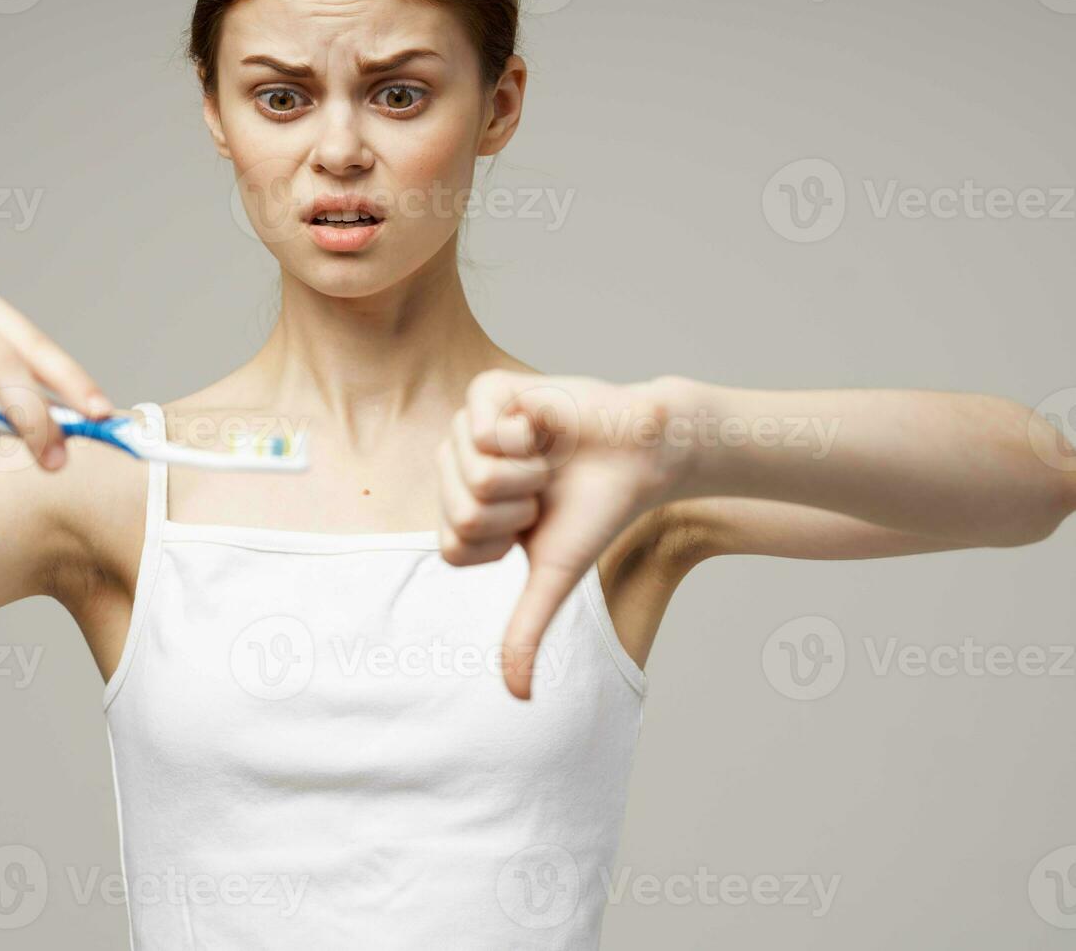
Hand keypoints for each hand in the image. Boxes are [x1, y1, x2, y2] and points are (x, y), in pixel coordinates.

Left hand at [437, 370, 693, 698]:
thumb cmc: (596, 511)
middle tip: (543, 488)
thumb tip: (519, 699)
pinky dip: (522, 436)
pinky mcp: (488, 391)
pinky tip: (540, 427)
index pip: (451, 547)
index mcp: (462, 510)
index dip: (501, 543)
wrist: (640, 456)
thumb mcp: (552, 578)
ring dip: (524, 474)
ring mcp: (467, 428)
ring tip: (545, 459)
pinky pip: (480, 429)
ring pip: (471, 474)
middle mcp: (456, 468)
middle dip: (515, 509)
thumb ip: (525, 632)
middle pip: (458, 513)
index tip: (531, 524)